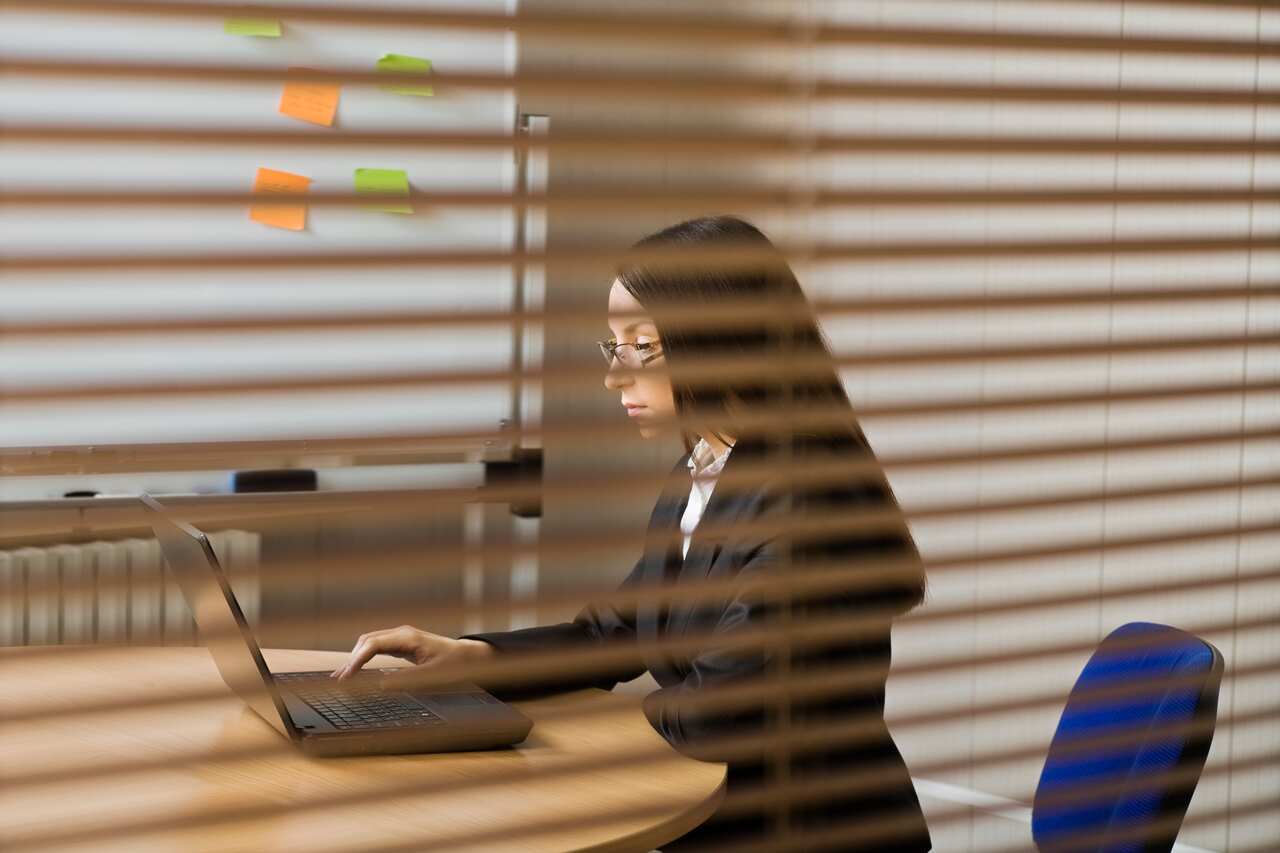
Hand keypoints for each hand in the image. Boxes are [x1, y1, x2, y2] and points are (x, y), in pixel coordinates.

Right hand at [330, 625, 494, 681]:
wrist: (467, 656)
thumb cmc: (452, 665)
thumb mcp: (430, 676)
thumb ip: (405, 680)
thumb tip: (379, 685)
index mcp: (407, 638)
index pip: (373, 644)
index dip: (356, 660)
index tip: (346, 676)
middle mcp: (401, 633)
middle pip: (367, 641)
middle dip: (351, 659)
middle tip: (339, 680)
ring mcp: (401, 636)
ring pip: (369, 642)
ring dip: (355, 658)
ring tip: (340, 676)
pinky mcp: (401, 643)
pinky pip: (377, 647)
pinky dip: (364, 657)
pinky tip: (354, 669)